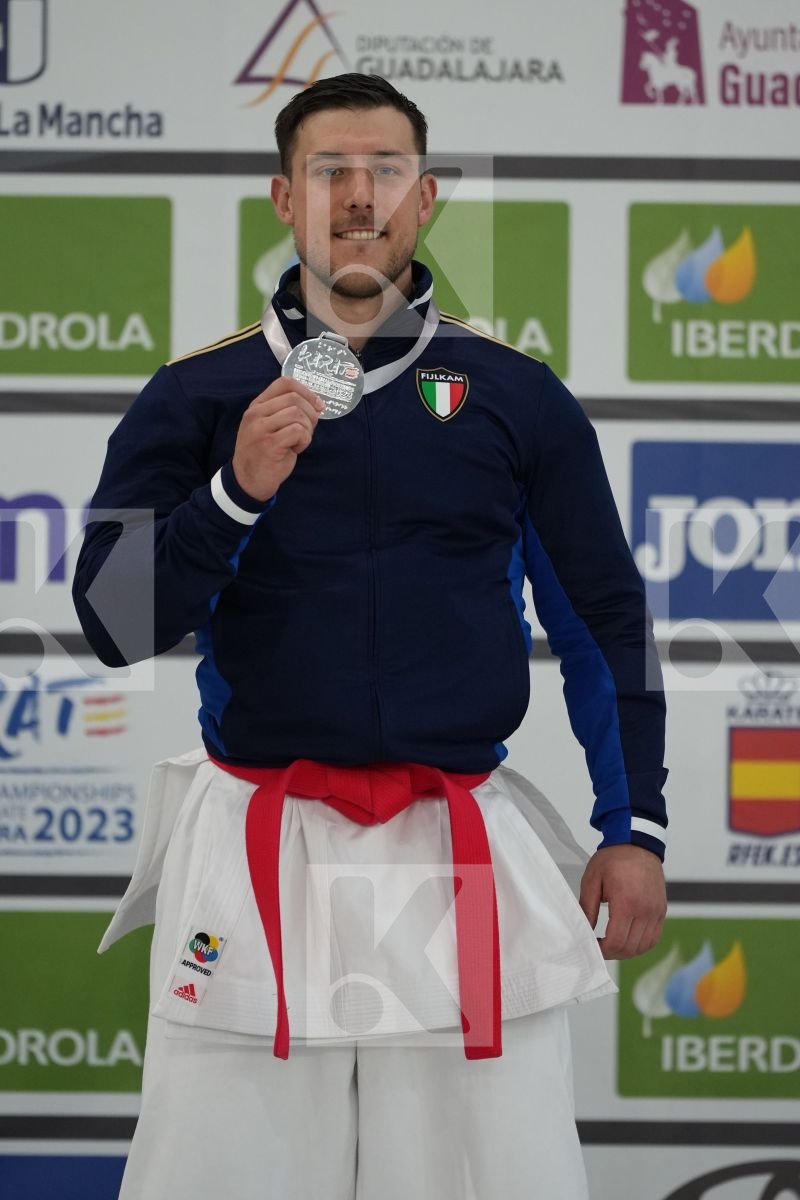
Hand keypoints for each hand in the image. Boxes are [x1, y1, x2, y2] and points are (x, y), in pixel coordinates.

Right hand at [232, 377, 325, 501]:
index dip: (307, 392)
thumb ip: (286, 412)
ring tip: (299, 441)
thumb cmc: (264, 453)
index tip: (317, 405)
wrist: (248, 480)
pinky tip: (296, 449)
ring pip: (297, 414)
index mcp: (257, 405)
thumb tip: (317, 403)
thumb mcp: (269, 426)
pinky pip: (297, 431)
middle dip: (310, 413)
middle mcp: (256, 413)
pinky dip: (304, 440)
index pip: (285, 383)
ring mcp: (260, 428)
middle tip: (308, 429)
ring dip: (307, 429)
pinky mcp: (269, 444)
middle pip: (294, 398)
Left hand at [579, 843, 666, 959]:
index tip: (591, 945)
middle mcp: (645, 910)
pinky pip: (653, 938)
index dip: (602, 950)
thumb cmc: (612, 859)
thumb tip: (584, 931)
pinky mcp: (661, 910)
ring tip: (612, 944)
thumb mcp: (592, 879)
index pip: (615, 941)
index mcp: (626, 902)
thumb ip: (587, 907)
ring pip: (643, 946)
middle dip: (612, 952)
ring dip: (626, 951)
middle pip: (629, 947)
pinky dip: (640, 945)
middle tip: (599, 946)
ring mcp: (656, 911)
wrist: (637, 843)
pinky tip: (627, 939)